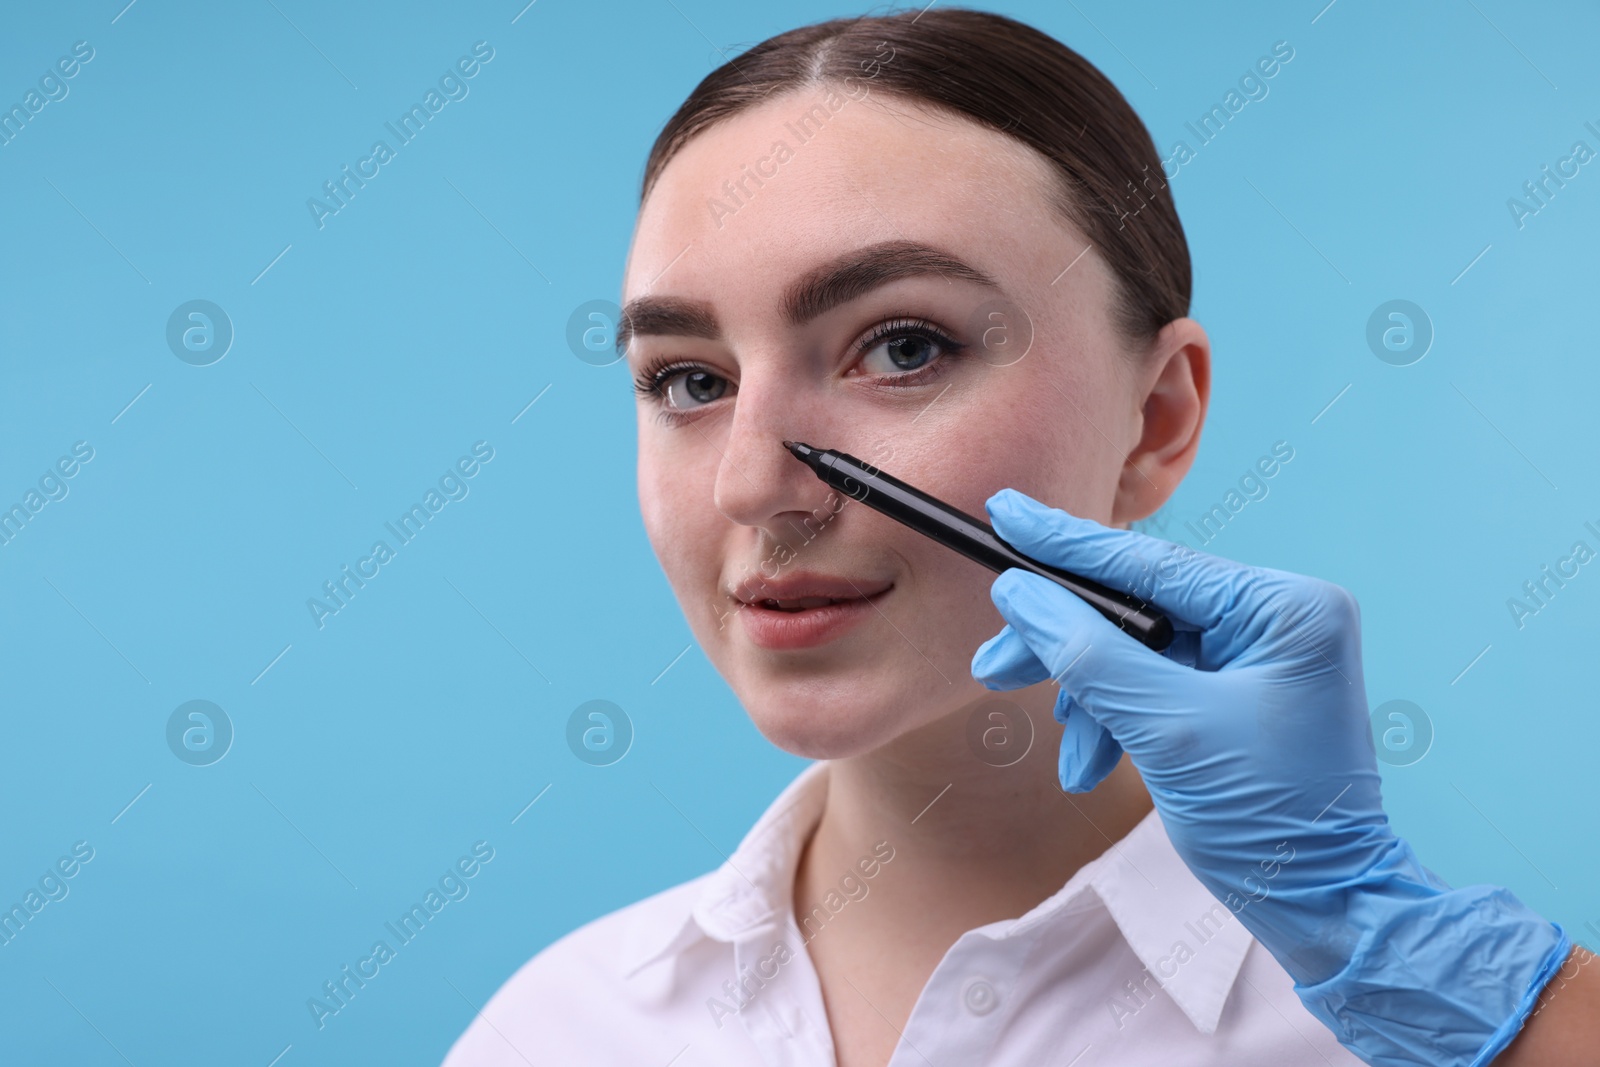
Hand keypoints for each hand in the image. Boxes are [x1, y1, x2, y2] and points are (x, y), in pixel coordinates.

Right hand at [970, 487, 1569, 1066]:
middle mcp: (1276, 618)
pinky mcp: (1238, 694)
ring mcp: (1259, 657)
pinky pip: (1154, 684)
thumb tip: (1020, 594)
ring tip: (1067, 752)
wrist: (1329, 912)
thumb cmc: (1274, 822)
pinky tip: (1093, 762)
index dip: (1067, 544)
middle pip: (1138, 606)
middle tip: (995, 664)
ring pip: (1137, 650)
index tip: (1003, 513)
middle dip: (1066, 644)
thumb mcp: (1168, 730)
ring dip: (1089, 697)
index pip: (1152, 562)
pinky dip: (1116, 719)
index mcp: (1284, 607)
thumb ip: (1089, 654)